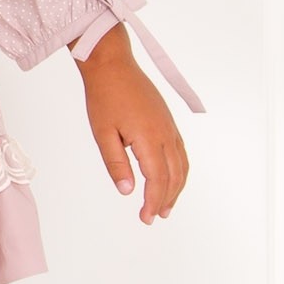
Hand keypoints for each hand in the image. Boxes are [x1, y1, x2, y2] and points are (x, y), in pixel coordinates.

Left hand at [73, 28, 188, 224]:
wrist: (113, 64)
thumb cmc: (104, 96)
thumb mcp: (103, 133)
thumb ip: (116, 163)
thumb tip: (127, 192)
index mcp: (149, 138)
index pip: (157, 179)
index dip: (152, 202)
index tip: (145, 218)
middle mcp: (165, 133)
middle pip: (173, 176)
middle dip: (165, 200)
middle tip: (154, 217)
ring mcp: (169, 127)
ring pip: (181, 165)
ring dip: (176, 188)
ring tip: (165, 206)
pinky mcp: (168, 121)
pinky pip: (180, 152)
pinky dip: (179, 171)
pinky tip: (171, 179)